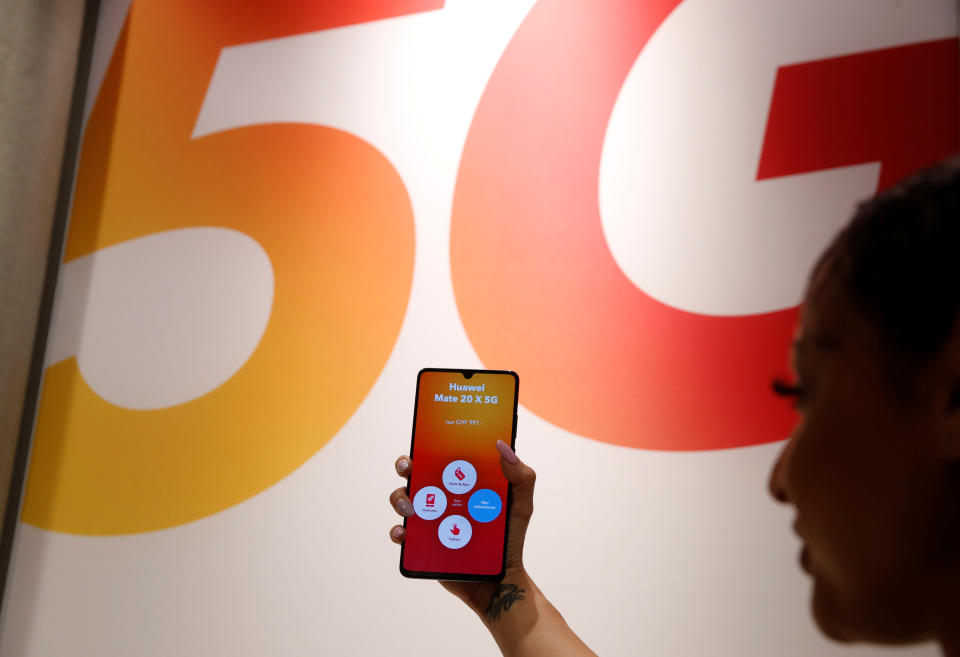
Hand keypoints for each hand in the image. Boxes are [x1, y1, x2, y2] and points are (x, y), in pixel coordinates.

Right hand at [389, 440, 536, 617]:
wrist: (501, 578)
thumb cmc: (510, 538)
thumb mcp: (521, 505)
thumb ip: (521, 476)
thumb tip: (501, 446)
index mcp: (462, 482)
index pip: (441, 456)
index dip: (429, 444)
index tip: (425, 440)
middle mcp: (442, 497)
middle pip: (415, 473)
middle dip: (405, 465)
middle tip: (409, 468)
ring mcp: (430, 519)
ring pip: (403, 500)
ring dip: (400, 498)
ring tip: (411, 508)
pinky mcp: (422, 543)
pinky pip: (401, 534)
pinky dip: (398, 531)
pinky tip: (404, 532)